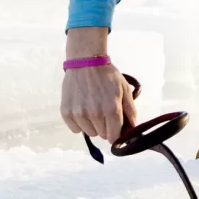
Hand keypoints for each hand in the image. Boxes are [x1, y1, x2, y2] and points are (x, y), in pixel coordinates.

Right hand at [61, 28, 137, 142]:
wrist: (85, 62)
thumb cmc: (106, 75)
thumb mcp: (124, 89)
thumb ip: (130, 110)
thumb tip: (132, 128)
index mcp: (111, 109)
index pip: (114, 137)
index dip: (116, 133)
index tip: (115, 126)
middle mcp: (95, 114)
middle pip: (102, 135)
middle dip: (105, 126)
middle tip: (103, 111)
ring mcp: (79, 114)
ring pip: (89, 133)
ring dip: (92, 125)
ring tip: (92, 108)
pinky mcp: (66, 112)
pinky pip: (75, 129)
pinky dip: (79, 123)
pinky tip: (82, 109)